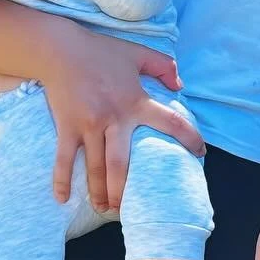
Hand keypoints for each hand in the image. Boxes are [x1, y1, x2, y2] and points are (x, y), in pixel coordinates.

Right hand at [39, 26, 202, 212]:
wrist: (60, 50)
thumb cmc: (100, 51)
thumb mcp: (137, 53)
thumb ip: (163, 66)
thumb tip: (180, 86)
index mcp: (135, 101)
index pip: (170, 122)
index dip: (188, 138)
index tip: (200, 153)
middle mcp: (114, 118)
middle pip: (121, 164)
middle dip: (125, 190)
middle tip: (129, 208)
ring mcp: (89, 126)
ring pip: (95, 167)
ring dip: (100, 192)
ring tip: (104, 208)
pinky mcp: (67, 127)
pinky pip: (64, 158)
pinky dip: (62, 180)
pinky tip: (62, 199)